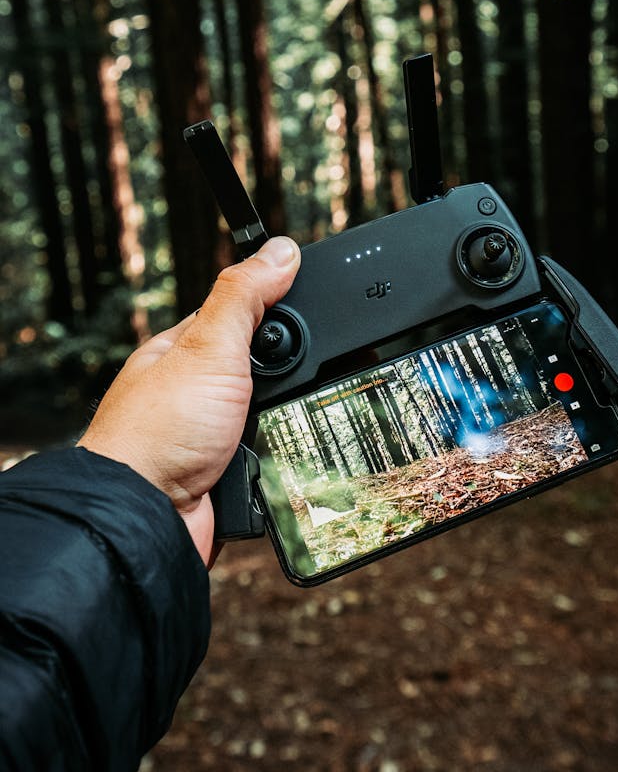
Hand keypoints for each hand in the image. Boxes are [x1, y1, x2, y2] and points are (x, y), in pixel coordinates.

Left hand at [78, 237, 300, 565]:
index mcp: (185, 353)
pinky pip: (274, 466)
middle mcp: (196, 395)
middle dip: (287, 383)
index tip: (319, 315)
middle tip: (281, 389)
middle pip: (268, 374)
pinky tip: (274, 465)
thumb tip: (279, 251)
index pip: (245, 317)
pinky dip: (279, 468)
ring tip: (273, 431)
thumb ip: (244, 297)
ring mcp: (211, 439)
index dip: (282, 314)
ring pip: (276, 421)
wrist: (143, 520)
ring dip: (284, 428)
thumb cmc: (155, 435)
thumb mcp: (208, 349)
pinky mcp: (227, 480)